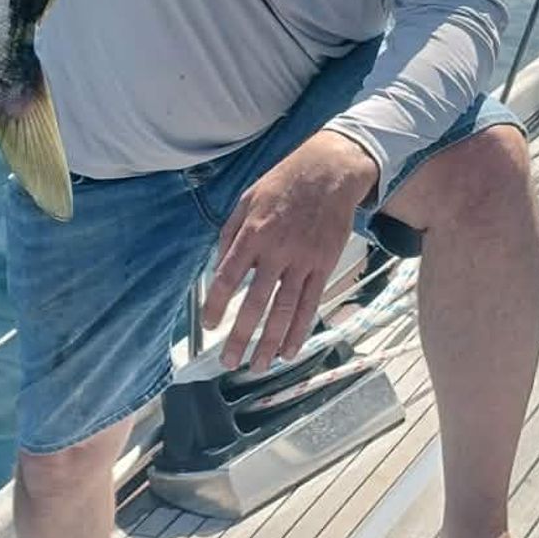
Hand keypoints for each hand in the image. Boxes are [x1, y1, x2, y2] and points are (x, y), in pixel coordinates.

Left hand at [202, 130, 376, 374]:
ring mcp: (302, 260)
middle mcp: (277, 250)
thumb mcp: (247, 199)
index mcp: (252, 233)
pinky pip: (310, 305)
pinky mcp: (324, 266)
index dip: (217, 305)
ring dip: (270, 342)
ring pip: (285, 310)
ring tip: (257, 366)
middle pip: (256, 303)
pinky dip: (299, 331)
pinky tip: (289, 351)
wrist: (329, 172)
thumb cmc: (283, 183)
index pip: (228, 276)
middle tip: (229, 362)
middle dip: (241, 336)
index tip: (209, 326)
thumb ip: (230, 234)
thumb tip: (216, 268)